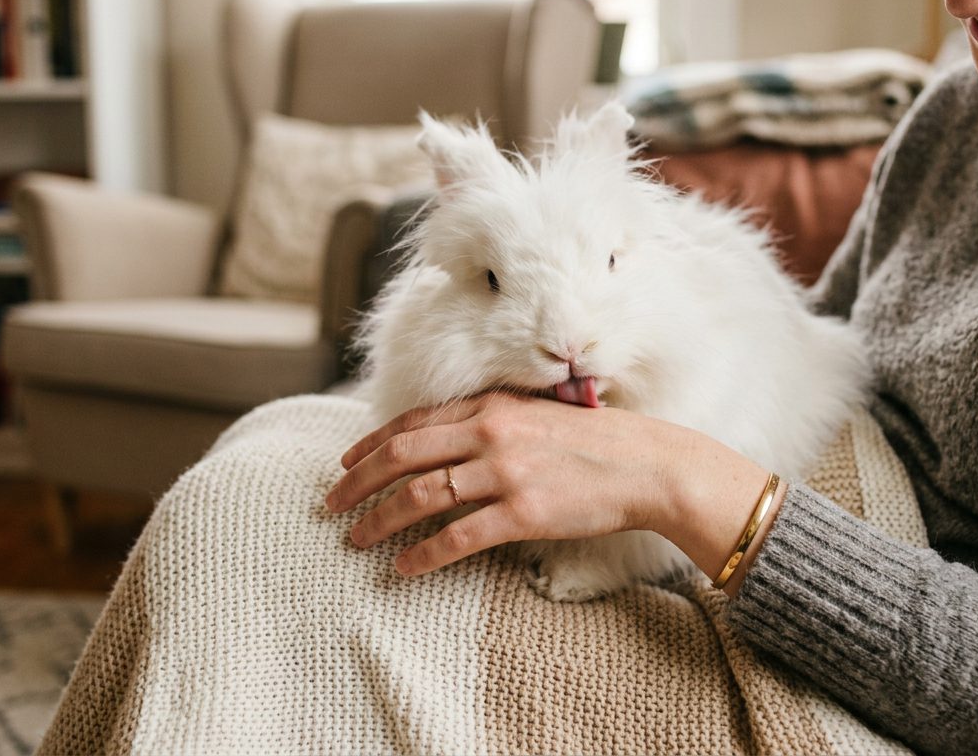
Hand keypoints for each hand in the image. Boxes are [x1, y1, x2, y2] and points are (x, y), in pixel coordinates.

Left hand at [325, 391, 782, 593]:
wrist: (648, 464)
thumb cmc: (595, 444)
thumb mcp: (537, 418)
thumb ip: (493, 425)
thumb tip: (452, 444)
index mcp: (492, 408)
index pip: (413, 423)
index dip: (371, 444)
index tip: (345, 464)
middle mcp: (491, 434)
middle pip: (403, 456)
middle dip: (358, 482)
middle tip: (330, 505)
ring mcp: (505, 473)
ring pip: (420, 495)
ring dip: (378, 519)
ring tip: (355, 539)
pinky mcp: (523, 513)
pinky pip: (458, 537)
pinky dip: (423, 555)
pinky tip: (402, 569)